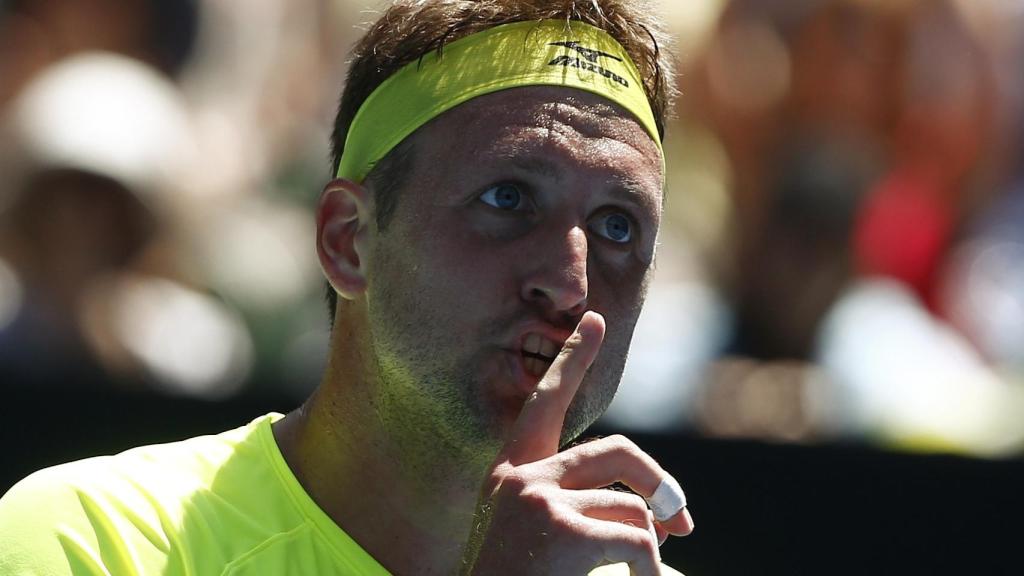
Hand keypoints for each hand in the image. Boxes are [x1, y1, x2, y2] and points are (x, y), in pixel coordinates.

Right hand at [461, 311, 692, 575]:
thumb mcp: (535, 541)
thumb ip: (576, 509)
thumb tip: (655, 515)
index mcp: (510, 475)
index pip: (545, 402)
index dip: (573, 358)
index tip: (595, 318)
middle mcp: (518, 477)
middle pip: (617, 452)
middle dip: (659, 485)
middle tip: (683, 523)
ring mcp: (537, 500)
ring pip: (631, 508)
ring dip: (651, 551)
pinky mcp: (559, 529)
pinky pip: (636, 539)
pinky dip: (650, 569)